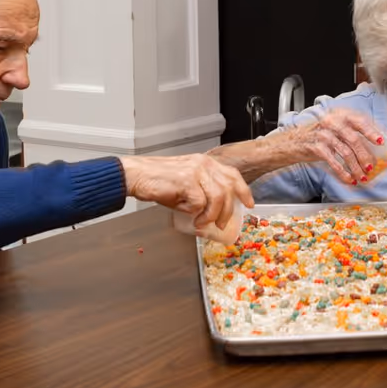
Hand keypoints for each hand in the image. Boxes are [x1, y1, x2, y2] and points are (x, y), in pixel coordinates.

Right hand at [120, 153, 255, 232]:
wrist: (137, 176)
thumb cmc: (159, 181)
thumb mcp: (186, 184)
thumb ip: (202, 193)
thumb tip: (212, 213)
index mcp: (205, 163)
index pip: (233, 174)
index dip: (244, 190)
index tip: (249, 204)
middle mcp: (203, 164)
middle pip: (229, 188)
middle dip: (228, 210)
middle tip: (221, 224)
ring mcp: (196, 171)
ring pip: (218, 197)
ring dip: (213, 215)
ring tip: (203, 224)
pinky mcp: (186, 181)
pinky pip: (200, 202)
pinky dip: (197, 214)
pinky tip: (190, 218)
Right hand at [286, 109, 383, 183]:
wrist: (293, 142)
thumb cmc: (318, 135)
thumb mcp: (334, 128)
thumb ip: (351, 133)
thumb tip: (372, 148)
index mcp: (340, 115)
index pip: (359, 121)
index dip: (371, 131)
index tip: (380, 141)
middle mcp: (332, 122)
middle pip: (354, 140)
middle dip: (365, 155)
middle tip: (371, 166)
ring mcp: (323, 135)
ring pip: (345, 153)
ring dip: (356, 167)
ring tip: (362, 176)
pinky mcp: (316, 147)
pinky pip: (333, 162)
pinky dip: (343, 173)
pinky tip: (349, 179)